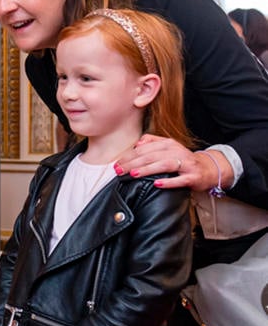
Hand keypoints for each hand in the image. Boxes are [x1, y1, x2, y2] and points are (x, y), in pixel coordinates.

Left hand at [114, 134, 228, 191]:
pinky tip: (156, 184)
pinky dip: (168, 181)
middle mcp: (177, 151)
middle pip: (151, 156)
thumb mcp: (168, 147)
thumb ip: (152, 142)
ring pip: (164, 165)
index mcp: (168, 144)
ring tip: (133, 174)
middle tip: (119, 170)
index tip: (116, 163)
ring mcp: (186, 164)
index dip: (129, 156)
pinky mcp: (194, 176)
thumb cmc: (183, 159)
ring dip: (147, 169)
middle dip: (133, 163)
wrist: (209, 168)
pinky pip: (180, 179)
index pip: (144, 149)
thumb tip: (137, 143)